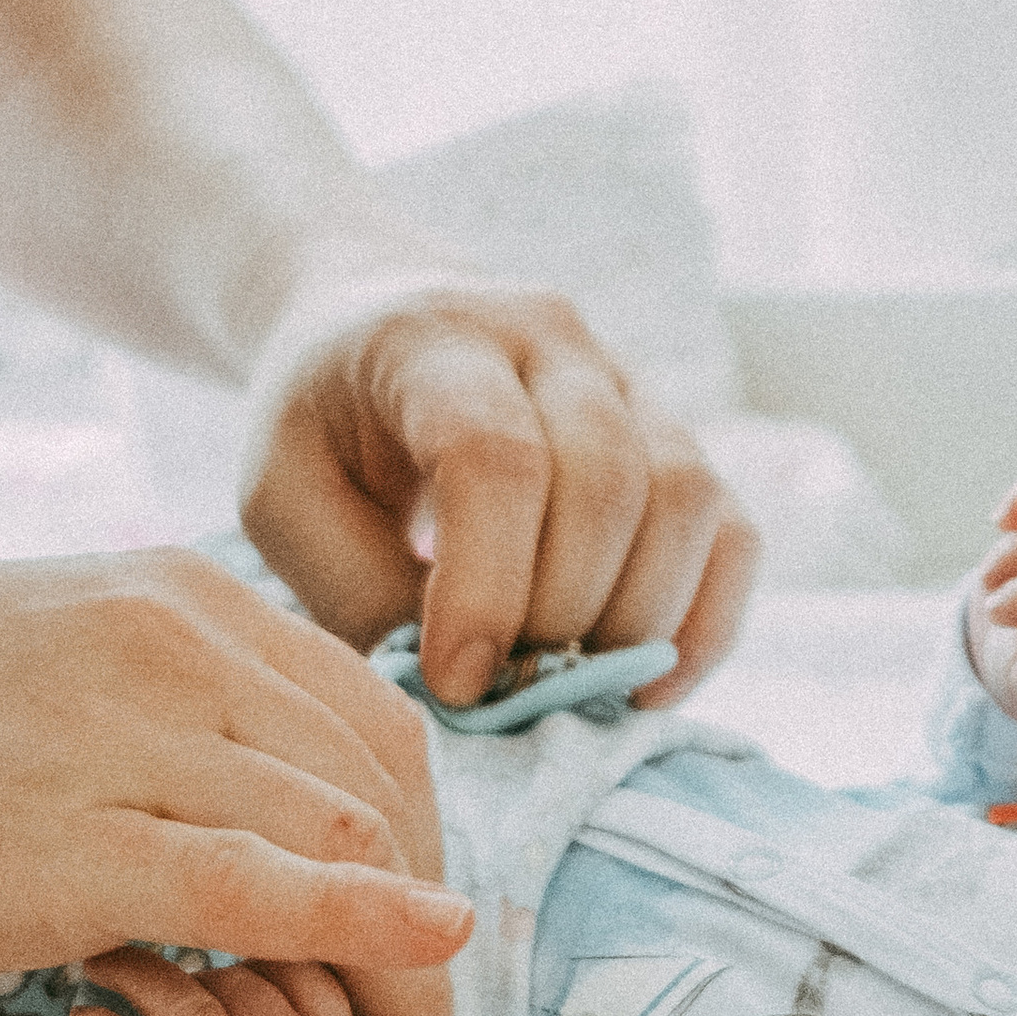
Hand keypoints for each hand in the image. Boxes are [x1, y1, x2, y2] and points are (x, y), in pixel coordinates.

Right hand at [0, 554, 469, 1015]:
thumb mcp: (42, 676)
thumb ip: (158, 723)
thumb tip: (256, 830)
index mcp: (173, 596)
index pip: (369, 718)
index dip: (424, 842)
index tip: (428, 939)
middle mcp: (168, 642)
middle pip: (376, 784)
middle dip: (430, 918)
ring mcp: (117, 732)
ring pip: (341, 835)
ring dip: (404, 966)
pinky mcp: (61, 840)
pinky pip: (258, 883)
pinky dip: (367, 926)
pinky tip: (427, 963)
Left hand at [241, 281, 760, 709]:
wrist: (380, 322)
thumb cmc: (322, 420)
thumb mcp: (283, 497)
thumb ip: (355, 589)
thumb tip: (462, 693)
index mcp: (437, 341)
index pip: (495, 455)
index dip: (486, 585)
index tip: (458, 680)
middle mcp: (553, 342)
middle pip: (610, 479)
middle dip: (563, 614)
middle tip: (505, 686)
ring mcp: (632, 383)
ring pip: (689, 499)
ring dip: (638, 621)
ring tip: (569, 685)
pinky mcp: (677, 439)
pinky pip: (733, 530)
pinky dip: (706, 621)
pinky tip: (645, 686)